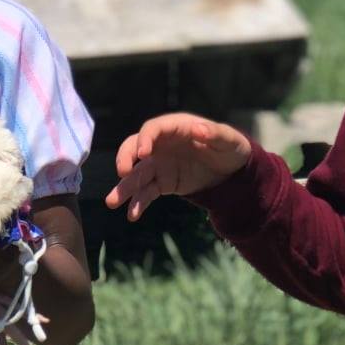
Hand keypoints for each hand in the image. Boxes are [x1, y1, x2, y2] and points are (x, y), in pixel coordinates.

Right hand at [105, 114, 250, 221]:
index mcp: (175, 128)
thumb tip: (199, 128)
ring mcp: (159, 164)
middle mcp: (161, 145)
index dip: (145, 139)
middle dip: (125, 159)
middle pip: (134, 148)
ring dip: (124, 188)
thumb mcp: (229, 140)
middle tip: (122, 173)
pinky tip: (132, 216)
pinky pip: (147, 192)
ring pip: (136, 174)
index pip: (153, 129)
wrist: (231, 170)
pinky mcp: (162, 183)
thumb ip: (215, 133)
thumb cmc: (230, 148)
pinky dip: (139, 203)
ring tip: (112, 202)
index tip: (143, 153)